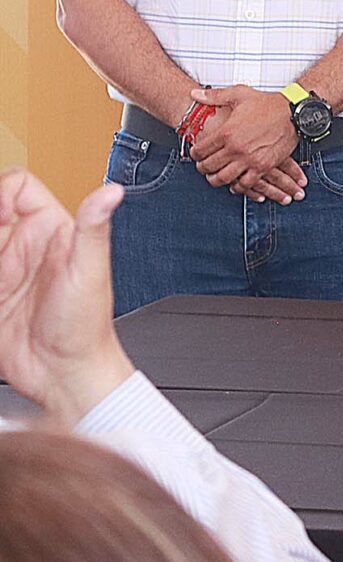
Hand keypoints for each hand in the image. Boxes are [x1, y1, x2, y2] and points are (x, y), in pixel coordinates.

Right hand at [0, 170, 133, 421]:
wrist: (64, 374)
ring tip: (2, 284)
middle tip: (0, 262)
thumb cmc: (87, 326)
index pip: (15, 187)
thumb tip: (113, 190)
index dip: (0, 193)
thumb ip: (92, 230)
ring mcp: (0, 270)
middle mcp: (20, 245)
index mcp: (49, 229)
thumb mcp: (89, 273)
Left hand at [186, 87, 302, 197]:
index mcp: (227, 132)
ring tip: (215, 176)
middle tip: (203, 166)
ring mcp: (249, 159)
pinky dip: (238, 186)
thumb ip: (214, 96)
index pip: (200, 150)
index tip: (195, 154)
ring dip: (216, 179)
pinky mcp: (263, 166)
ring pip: (223, 178)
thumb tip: (195, 93)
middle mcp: (236, 148)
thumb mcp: (239, 94)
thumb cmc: (268, 104)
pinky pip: (245, 184)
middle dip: (202, 168)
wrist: (294, 112)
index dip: (194, 154)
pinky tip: (236, 183)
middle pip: (208, 166)